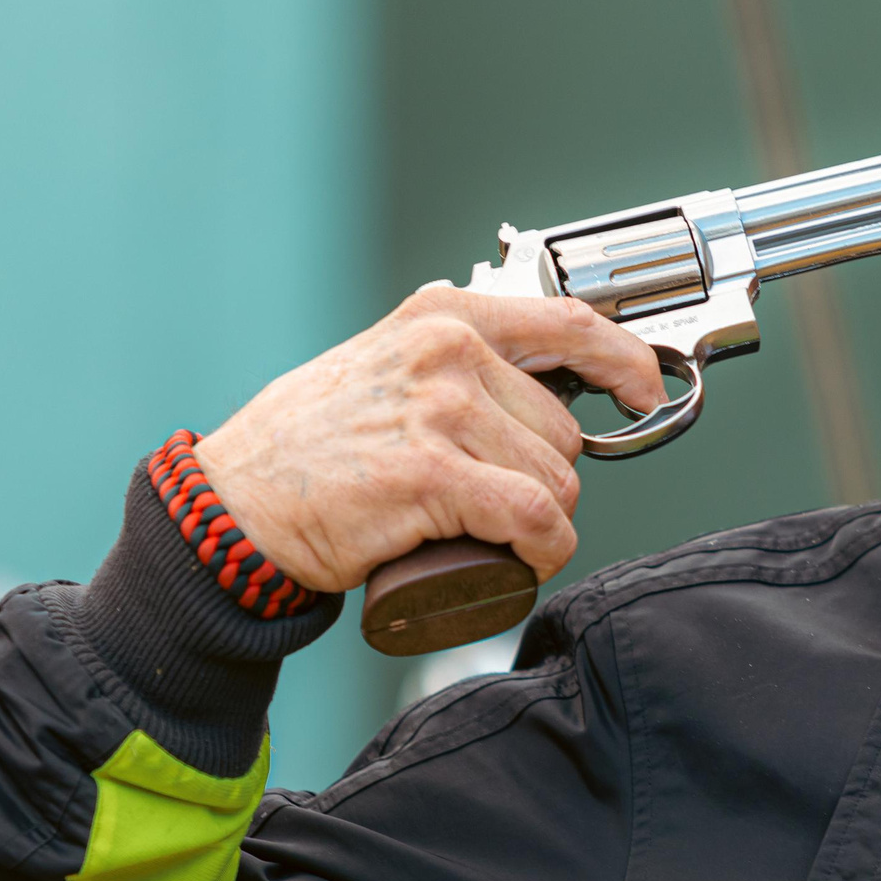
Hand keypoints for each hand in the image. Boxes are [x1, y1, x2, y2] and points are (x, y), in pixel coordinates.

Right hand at [193, 288, 665, 591]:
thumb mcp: (386, 371)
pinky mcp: (432, 474)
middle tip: (488, 506)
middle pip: (563, 430)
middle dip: (543, 478)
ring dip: (539, 525)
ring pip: (555, 480)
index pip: (568, 322)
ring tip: (484, 537)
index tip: (646, 389)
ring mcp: (441, 410)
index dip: (624, 359)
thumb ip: (455, 367)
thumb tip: (539, 393)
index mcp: (441, 318)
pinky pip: (534, 518)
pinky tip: (519, 561)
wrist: (234, 505)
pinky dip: (541, 551)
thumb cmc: (307, 450)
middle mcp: (447, 353)